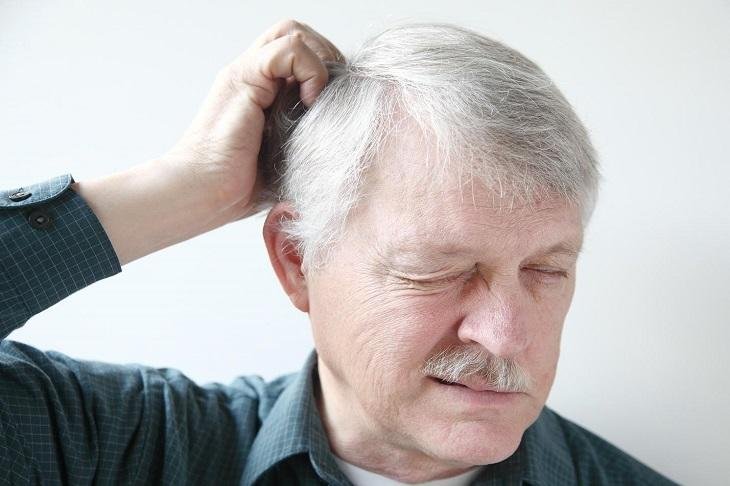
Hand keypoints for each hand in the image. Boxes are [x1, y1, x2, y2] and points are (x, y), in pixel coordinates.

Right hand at [159, 19, 342, 221]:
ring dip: (319, 61)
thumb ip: (306, 141)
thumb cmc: (236, 187)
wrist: (201, 193)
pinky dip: (310, 71)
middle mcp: (251, 76)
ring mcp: (245, 74)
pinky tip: (308, 103)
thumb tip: (341, 149)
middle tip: (329, 96)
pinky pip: (288, 49)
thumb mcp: (285, 160)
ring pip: (293, 32)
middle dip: (326, 56)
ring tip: (318, 99)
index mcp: (260, 90)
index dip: (325, 68)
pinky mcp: (244, 80)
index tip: (333, 104)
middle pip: (296, 32)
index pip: (299, 51)